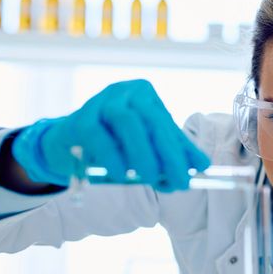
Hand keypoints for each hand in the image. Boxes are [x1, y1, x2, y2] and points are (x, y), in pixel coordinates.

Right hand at [12, 79, 209, 191]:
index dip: (181, 151)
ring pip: (126, 123)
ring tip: (151, 178)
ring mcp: (100, 102)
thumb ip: (173, 152)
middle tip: (178, 181)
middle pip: (151, 120)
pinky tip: (122, 174)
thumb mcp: (147, 145)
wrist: (69, 143)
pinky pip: (98, 135)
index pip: (167, 123)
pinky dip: (112, 156)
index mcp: (145, 96)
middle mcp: (124, 92)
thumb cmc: (115, 143)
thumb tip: (203, 165)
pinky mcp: (79, 118)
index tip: (193, 175)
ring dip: (142, 153)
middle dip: (168, 153)